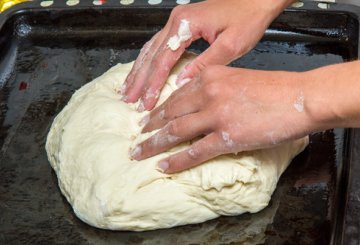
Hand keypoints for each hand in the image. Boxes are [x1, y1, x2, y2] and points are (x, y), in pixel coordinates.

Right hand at [121, 0, 292, 110]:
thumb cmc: (247, 18)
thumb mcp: (230, 44)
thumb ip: (204, 64)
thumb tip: (181, 83)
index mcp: (185, 24)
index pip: (163, 59)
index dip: (153, 84)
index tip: (147, 103)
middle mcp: (176, 21)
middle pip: (151, 54)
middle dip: (139, 80)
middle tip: (129, 100)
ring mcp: (176, 21)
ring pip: (150, 49)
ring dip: (139, 71)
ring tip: (128, 89)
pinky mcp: (181, 24)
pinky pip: (158, 45)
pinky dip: (148, 61)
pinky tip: (142, 71)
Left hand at [131, 65, 315, 172]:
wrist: (300, 97)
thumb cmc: (274, 88)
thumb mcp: (237, 77)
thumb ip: (215, 87)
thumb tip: (198, 103)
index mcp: (210, 75)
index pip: (176, 95)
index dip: (160, 108)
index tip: (149, 116)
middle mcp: (207, 93)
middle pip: (170, 112)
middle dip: (150, 126)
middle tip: (137, 135)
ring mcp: (215, 115)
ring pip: (175, 132)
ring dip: (154, 144)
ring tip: (139, 152)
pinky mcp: (227, 136)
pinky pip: (194, 152)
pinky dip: (176, 160)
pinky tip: (163, 166)